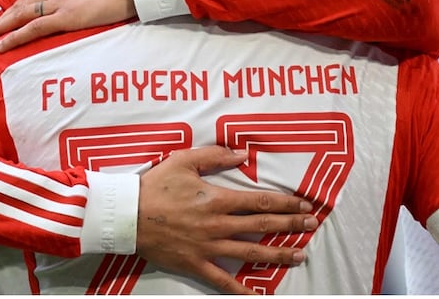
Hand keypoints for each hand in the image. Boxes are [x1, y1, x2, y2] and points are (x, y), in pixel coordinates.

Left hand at [0, 0, 134, 50]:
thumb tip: (92, 3)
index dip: (22, 7)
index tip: (14, 17)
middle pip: (21, 4)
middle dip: (3, 18)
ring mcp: (58, 2)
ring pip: (19, 15)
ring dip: (2, 28)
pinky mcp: (65, 17)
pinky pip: (32, 28)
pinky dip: (13, 37)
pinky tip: (2, 46)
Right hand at [136, 146, 317, 293]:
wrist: (127, 215)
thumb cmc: (155, 186)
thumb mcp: (184, 160)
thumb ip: (216, 156)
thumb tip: (242, 154)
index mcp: (217, 199)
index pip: (260, 201)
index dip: (285, 202)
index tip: (303, 204)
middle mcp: (217, 224)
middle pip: (262, 225)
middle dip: (290, 225)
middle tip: (312, 225)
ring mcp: (208, 247)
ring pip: (250, 252)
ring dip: (277, 254)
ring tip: (298, 255)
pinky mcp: (195, 264)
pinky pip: (221, 280)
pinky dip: (240, 289)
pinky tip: (257, 295)